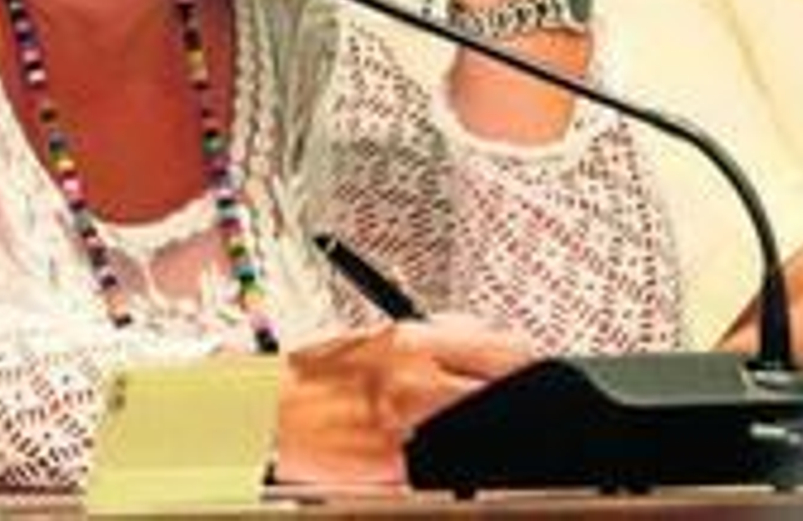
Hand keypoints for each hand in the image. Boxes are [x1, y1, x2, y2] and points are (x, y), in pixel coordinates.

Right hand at [273, 314, 533, 486]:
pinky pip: (445, 464)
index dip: (528, 361)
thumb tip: (474, 340)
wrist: (265, 414)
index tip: (538, 369)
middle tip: (527, 405)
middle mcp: (415, 375)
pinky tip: (447, 460)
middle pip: (501, 385)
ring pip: (480, 428)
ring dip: (489, 431)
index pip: (498, 345)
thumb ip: (422, 341)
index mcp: (409, 338)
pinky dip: (454, 463)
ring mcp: (409, 422)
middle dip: (522, 396)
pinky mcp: (397, 464)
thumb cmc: (309, 379)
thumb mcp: (367, 341)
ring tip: (484, 433)